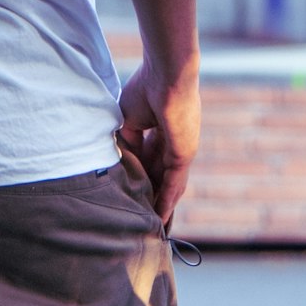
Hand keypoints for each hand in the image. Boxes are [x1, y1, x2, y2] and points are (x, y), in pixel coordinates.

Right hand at [117, 58, 200, 227]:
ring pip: (170, 187)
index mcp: (160, 134)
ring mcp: (180, 152)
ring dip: (162, 208)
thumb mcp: (127, 121)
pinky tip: (160, 220)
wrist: (166, 74)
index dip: (142, 182)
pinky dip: (166, 203)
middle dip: (154, 201)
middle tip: (146, 224)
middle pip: (162, 180)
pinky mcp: (183, 156)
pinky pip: (173, 185)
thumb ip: (126, 144)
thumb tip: (123, 164)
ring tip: (154, 230)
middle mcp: (173, 145)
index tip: (132, 200)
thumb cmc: (146, 88)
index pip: (150, 165)